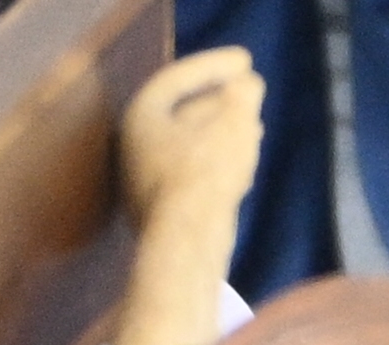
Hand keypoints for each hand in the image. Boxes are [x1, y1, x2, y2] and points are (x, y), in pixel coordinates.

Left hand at [121, 49, 263, 227]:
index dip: (215, 64)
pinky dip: (218, 160)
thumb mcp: (232, 126)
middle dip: (219, 100)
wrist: (187, 242)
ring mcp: (146, 177)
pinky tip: (241, 167)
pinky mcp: (163, 208)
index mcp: (143, 114)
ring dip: (222, 132)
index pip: (180, 77)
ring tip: (253, 128)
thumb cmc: (205, 175)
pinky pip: (194, 171)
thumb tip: (248, 83)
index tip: (248, 59)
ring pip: (190, 143)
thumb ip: (241, 97)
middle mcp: (136, 142)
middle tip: (250, 92)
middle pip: (183, 111)